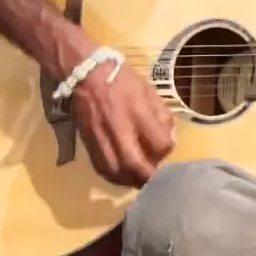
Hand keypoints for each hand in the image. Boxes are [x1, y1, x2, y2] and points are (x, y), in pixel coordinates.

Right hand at [71, 63, 174, 187]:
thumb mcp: (149, 92)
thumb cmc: (121, 80)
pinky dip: (114, 177)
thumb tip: (169, 139)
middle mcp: (120, 129)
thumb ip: (162, 116)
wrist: (85, 74)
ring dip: (131, 181)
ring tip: (139, 179)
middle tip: (156, 178)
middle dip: (149, 177)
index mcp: (139, 113)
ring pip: (117, 172)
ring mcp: (102, 138)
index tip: (166, 148)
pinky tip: (122, 174)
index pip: (160, 144)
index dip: (167, 150)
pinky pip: (102, 168)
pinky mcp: (89, 143)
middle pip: (137, 166)